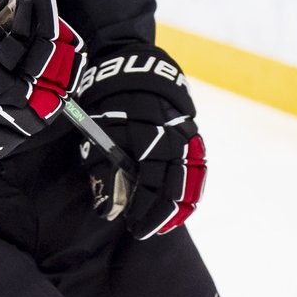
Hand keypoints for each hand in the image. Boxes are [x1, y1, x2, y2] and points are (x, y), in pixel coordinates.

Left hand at [76, 48, 206, 238]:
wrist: (131, 65)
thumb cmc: (107, 102)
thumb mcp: (98, 134)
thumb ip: (103, 173)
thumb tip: (109, 210)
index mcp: (147, 137)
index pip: (151, 185)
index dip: (142, 210)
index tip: (131, 226)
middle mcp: (173, 138)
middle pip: (175, 187)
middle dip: (161, 214)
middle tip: (145, 231)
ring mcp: (186, 134)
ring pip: (193, 179)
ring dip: (181, 206)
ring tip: (166, 224)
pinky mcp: (191, 132)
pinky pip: (198, 166)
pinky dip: (192, 188)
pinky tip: (181, 203)